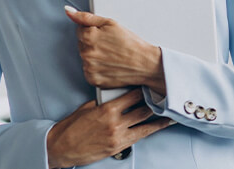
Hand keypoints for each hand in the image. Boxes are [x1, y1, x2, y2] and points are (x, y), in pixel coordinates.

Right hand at [46, 89, 172, 167]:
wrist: (61, 147)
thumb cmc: (72, 126)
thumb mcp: (88, 107)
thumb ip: (106, 101)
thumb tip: (119, 95)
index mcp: (108, 109)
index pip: (133, 96)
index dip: (146, 90)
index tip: (154, 85)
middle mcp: (116, 123)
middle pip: (144, 110)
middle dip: (156, 103)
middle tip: (167, 97)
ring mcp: (118, 136)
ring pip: (146, 126)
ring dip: (160, 120)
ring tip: (172, 114)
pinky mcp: (118, 147)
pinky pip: (138, 137)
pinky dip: (149, 130)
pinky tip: (157, 127)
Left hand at [65, 6, 166, 93]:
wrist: (144, 63)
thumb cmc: (131, 43)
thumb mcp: (111, 23)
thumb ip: (86, 17)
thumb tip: (69, 11)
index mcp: (89, 36)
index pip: (80, 30)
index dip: (93, 31)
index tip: (105, 36)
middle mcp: (86, 53)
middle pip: (82, 45)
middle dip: (93, 44)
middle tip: (110, 46)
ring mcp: (89, 68)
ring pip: (85, 58)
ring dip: (94, 57)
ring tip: (111, 56)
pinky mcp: (93, 80)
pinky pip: (89, 72)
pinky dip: (97, 69)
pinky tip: (109, 65)